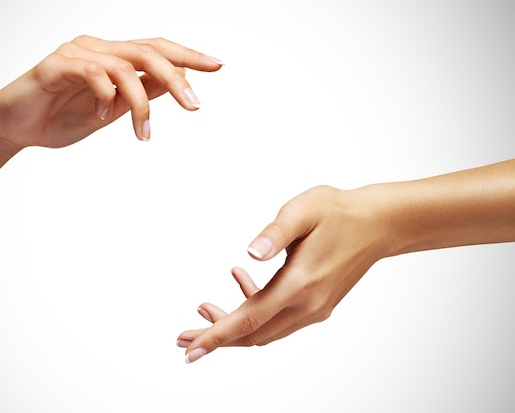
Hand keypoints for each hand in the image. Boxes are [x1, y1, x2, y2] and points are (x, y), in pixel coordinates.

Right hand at [0, 36, 222, 147]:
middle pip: (148, 51)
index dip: (188, 56)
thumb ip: (139, 95)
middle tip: (194, 106)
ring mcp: (76, 53)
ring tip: (143, 133)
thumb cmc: (60, 117)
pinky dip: (104, 95)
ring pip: (124, 66)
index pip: (157, 49)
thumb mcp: (111, 111)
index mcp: (113, 57)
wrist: (14, 128)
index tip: (217, 66)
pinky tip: (103, 116)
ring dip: (139, 103)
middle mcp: (98, 48)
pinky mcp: (55, 65)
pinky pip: (91, 72)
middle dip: (177, 78)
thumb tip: (174, 86)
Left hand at [177, 185, 386, 362]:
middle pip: (252, 334)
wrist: (377, 225)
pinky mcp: (317, 305)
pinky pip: (278, 319)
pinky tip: (240, 280)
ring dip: (233, 325)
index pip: (249, 320)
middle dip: (215, 337)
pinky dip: (254, 309)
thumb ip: (276, 232)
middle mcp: (308, 305)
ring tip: (203, 308)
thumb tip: (251, 252)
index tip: (190, 350)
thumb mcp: (303, 210)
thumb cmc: (339, 212)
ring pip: (264, 331)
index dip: (216, 336)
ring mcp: (314, 309)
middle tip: (183, 336)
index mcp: (300, 284)